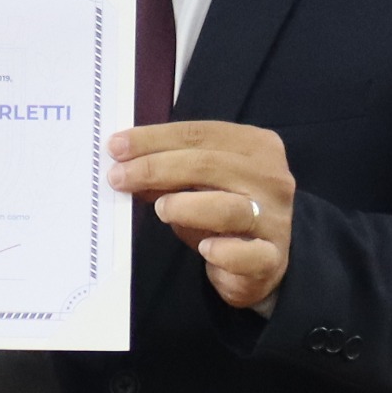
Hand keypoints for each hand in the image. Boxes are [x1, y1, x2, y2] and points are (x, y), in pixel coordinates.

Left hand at [109, 120, 292, 310]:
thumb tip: (125, 164)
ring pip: (229, 208)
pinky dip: (224, 252)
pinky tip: (205, 249)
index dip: (154, 139)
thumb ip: (170, 171)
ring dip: (186, 206)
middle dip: (156, 168)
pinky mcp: (272, 258)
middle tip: (119, 178)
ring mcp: (275, 219)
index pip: (200, 134)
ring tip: (160, 209)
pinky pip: (248, 254)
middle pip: (209, 165)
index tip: (116, 147)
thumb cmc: (225, 210)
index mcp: (256, 146)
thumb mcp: (199, 183)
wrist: (263, 258)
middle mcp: (271, 178)